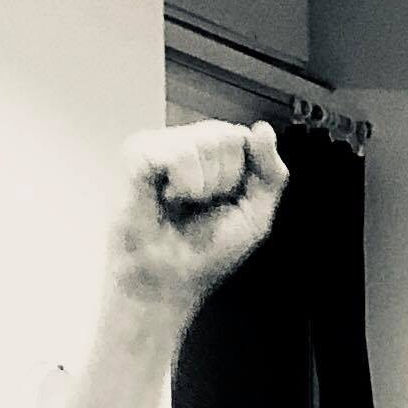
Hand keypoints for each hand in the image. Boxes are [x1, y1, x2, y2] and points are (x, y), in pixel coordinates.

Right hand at [105, 120, 287, 308]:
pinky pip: (176, 152)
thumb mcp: (256, 214)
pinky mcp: (136, 154)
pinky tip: (166, 198)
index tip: (227, 203)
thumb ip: (270, 172)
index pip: (243, 138)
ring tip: (181, 203)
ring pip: (204, 140)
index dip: (244, 175)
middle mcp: (186, 143)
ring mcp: (159, 145)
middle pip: (227, 135)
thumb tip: (263, 128)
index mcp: (214, 155)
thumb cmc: (209, 251)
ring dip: (205, 185)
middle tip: (200, 206)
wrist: (171, 278)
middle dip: (225, 181)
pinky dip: (183, 183)